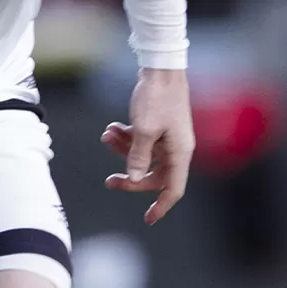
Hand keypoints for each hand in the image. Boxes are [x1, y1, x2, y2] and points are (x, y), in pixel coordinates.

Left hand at [99, 66, 193, 225]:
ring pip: (143, 156)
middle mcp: (177, 148)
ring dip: (123, 150)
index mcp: (180, 152)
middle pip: (154, 175)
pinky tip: (111, 129)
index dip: (161, 206)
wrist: (160, 68)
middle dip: (131, 177)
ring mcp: (168, 137)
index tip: (148, 219)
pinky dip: (126, 138)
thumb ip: (138, 156)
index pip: (173, 188)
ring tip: (106, 136)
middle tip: (109, 181)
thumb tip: (135, 178)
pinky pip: (142, 141)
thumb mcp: (144, 130)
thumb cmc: (156, 97)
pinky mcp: (159, 126)